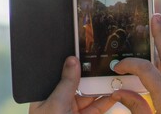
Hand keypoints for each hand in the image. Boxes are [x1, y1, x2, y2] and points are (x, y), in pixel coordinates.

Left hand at [30, 56, 150, 113]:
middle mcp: (60, 103)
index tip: (87, 53)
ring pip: (90, 97)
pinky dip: (106, 102)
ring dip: (102, 89)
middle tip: (105, 64)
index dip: (73, 65)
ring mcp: (72, 113)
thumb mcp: (56, 104)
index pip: (61, 75)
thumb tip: (72, 60)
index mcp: (47, 97)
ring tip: (114, 78)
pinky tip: (114, 94)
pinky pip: (97, 109)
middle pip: (78, 84)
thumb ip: (66, 83)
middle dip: (92, 76)